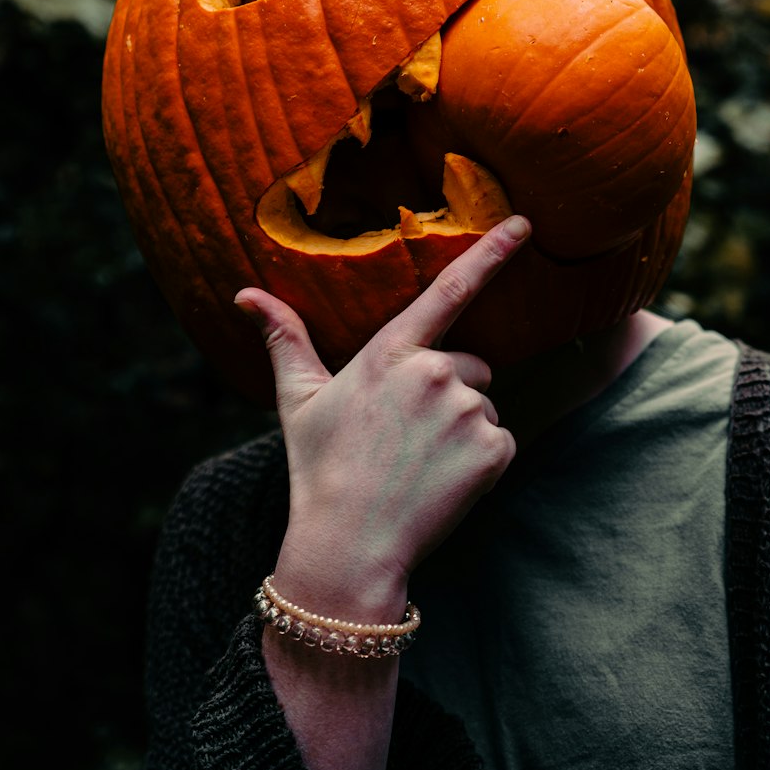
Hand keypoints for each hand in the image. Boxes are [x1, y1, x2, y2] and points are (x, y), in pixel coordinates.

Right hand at [236, 215, 528, 619]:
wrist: (347, 547)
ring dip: (464, 431)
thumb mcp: (298, 399)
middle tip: (407, 438)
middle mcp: (433, 372)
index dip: (491, 252)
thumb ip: (284, 338)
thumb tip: (245, 295)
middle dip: (451, 393)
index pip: (449, 290)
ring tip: (419, 466)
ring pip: (484, 407)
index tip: (524, 222)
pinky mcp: (493, 449)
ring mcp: (466, 410)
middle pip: (470, 366)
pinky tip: (442, 484)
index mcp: (390, 352)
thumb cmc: (319, 470)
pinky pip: (501, 443)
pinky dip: (481, 463)